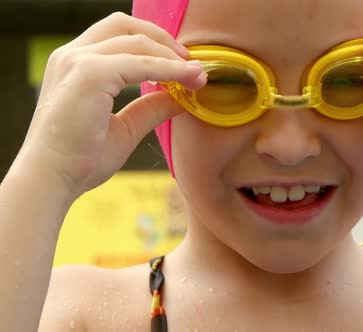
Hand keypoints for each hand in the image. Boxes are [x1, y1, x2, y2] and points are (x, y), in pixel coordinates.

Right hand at [17, 12, 205, 196]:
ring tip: (196, 76)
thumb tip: (180, 97)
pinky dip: (169, 69)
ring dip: (173, 57)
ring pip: (137, 42)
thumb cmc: (80, 159)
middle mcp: (73, 55)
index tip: (185, 66)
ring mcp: (79, 61)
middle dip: (164, 40)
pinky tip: (187, 81)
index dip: (156, 46)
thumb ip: (149, 108)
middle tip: (192, 64)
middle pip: (125, 25)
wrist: (53, 180)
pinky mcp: (90, 73)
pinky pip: (141, 62)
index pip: (118, 36)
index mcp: (75, 64)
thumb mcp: (125, 128)